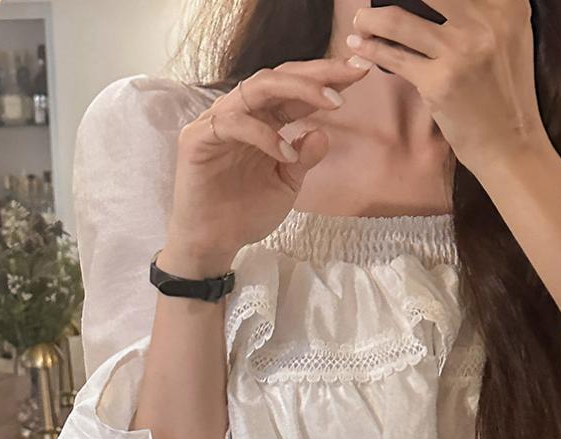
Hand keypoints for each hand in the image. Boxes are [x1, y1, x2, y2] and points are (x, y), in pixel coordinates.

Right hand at [161, 58, 371, 274]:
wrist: (213, 243)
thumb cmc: (246, 212)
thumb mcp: (287, 184)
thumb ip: (305, 158)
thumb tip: (323, 132)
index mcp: (264, 120)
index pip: (297, 91)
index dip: (328, 79)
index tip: (363, 72)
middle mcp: (242, 113)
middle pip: (280, 77)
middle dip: (319, 73)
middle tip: (353, 73)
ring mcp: (218, 121)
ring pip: (257, 87)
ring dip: (298, 91)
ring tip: (332, 105)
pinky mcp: (197, 138)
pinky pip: (233, 123)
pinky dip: (264, 135)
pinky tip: (287, 153)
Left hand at [344, 1, 550, 172]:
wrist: (509, 144)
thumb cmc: (504, 93)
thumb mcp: (507, 38)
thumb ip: (483, 11)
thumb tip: (435, 0)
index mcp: (507, 5)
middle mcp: (486, 21)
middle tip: (375, 2)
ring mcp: (460, 52)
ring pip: (400, 21)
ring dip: (371, 18)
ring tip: (360, 20)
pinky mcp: (439, 82)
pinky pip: (395, 58)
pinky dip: (372, 50)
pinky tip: (359, 46)